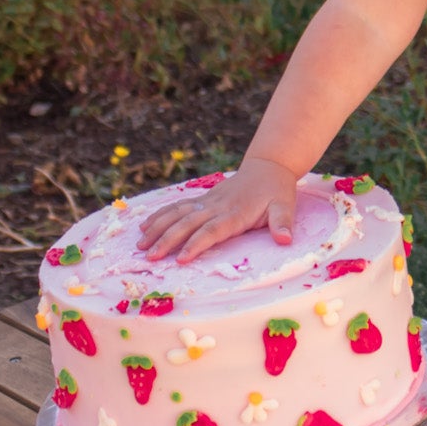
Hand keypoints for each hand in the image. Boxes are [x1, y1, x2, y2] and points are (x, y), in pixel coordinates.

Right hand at [137, 157, 298, 264]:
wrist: (268, 167)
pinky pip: (177, 207)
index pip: (211, 230)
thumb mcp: (286, 207)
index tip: (181, 258)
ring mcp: (207, 202)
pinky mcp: (202, 200)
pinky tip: (144, 227)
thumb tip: (285, 240)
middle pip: (187, 224)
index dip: (196, 244)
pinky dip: (160, 216)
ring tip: (140, 245)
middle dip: (167, 240)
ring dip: (157, 228)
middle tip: (150, 257)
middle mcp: (216, 207)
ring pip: (177, 214)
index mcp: (235, 213)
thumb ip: (282, 223)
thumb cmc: (277, 191)